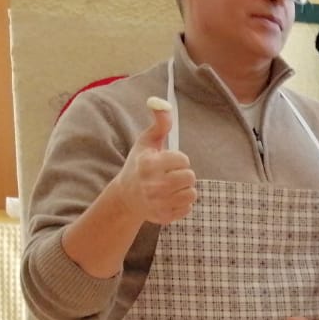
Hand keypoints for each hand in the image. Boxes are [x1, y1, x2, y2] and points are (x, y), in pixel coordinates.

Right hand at [114, 98, 196, 224]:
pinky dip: (182, 202)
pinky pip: (188, 207)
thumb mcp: (146, 142)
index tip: (167, 161)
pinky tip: (170, 199)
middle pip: (190, 177)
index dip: (178, 159)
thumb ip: (159, 123)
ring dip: (185, 188)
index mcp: (148, 164)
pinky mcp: (164, 217)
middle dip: (184, 174)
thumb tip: (162, 102)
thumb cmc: (139, 164)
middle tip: (171, 174)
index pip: (183, 159)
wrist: (126, 197)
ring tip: (171, 186)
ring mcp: (158, 203)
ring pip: (192, 193)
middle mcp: (152, 185)